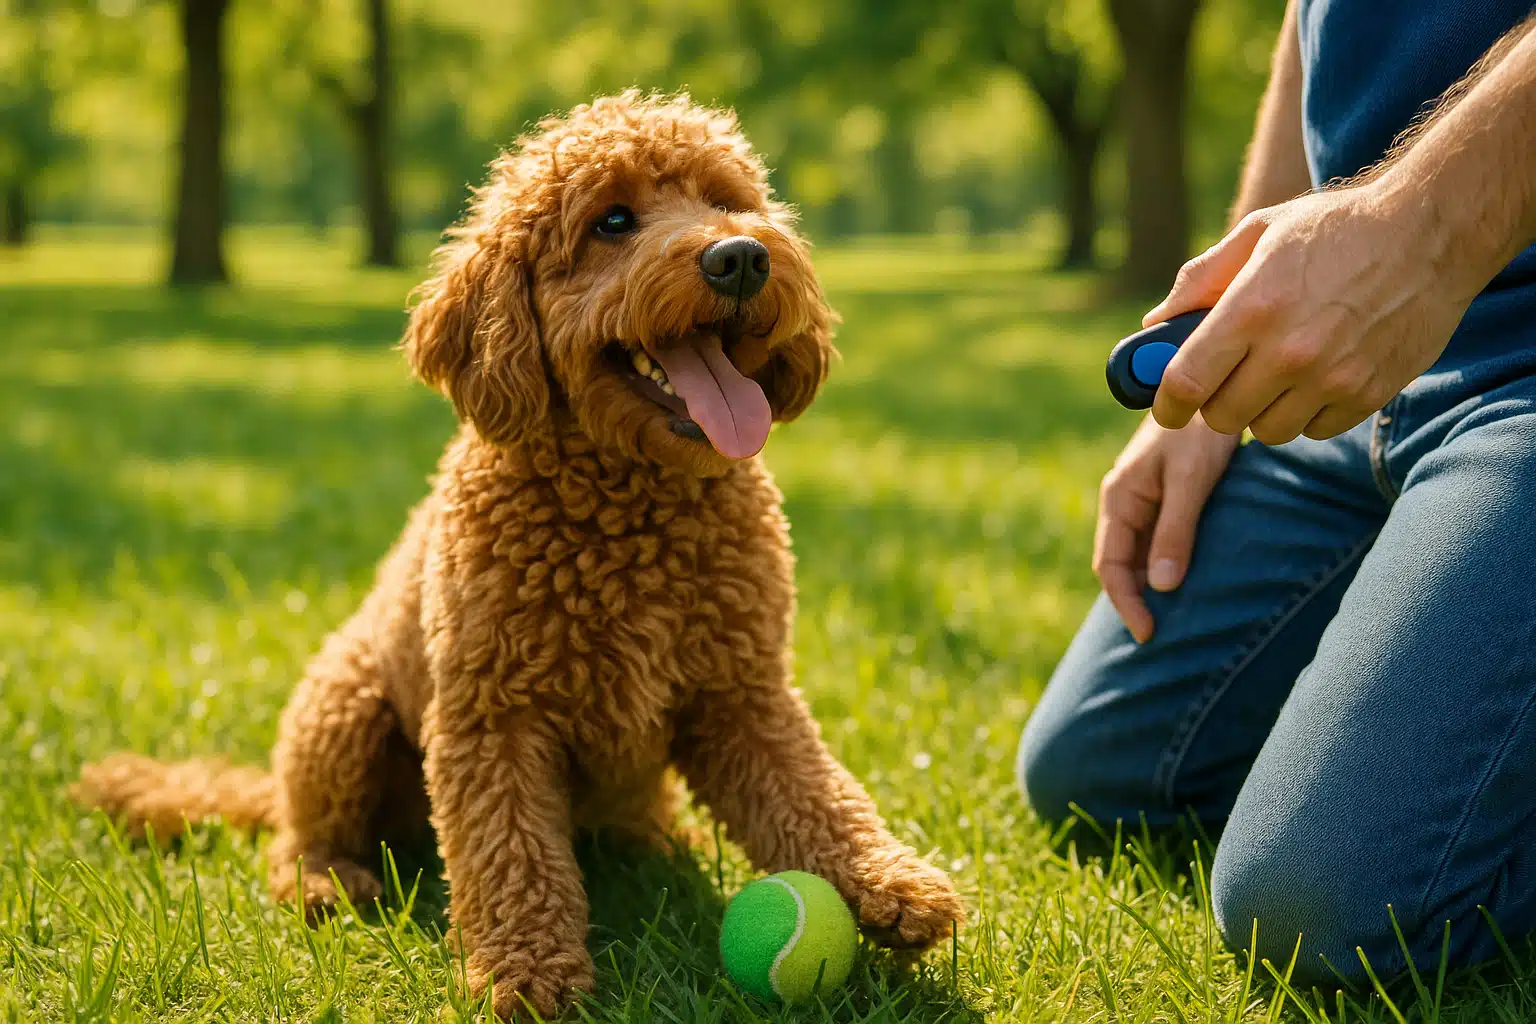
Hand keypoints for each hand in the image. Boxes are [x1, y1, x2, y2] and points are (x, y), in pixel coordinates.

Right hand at [1095, 414, 1238, 642]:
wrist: (1214, 383)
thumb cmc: (1200, 429)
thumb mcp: (1191, 480)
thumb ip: (1176, 531)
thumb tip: (1164, 588)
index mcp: (1119, 499)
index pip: (1111, 566)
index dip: (1126, 604)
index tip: (1148, 635)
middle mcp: (1125, 504)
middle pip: (1122, 566)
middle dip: (1137, 602)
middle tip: (1162, 637)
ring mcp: (1144, 501)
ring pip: (1141, 556)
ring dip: (1153, 587)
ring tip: (1176, 618)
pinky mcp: (1166, 497)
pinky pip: (1160, 542)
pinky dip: (1169, 567)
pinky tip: (1189, 582)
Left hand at [1145, 183, 1480, 442]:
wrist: (1432, 231)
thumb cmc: (1336, 228)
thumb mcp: (1260, 233)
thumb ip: (1201, 279)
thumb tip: (1156, 324)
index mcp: (1253, 308)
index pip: (1187, 382)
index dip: (1166, 404)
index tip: (1166, 408)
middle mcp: (1290, 351)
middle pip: (1222, 417)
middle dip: (1215, 402)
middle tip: (1226, 380)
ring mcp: (1333, 377)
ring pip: (1268, 431)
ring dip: (1261, 411)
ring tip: (1275, 375)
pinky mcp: (1369, 394)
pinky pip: (1315, 430)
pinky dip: (1307, 414)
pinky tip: (1315, 378)